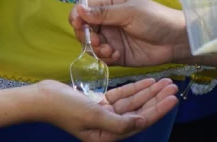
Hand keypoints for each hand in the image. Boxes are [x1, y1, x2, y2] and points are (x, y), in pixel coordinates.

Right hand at [39, 79, 177, 140]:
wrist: (42, 98)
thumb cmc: (66, 108)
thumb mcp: (94, 115)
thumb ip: (118, 122)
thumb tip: (141, 121)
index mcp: (108, 136)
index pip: (139, 122)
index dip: (157, 109)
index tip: (173, 98)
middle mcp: (108, 127)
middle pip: (139, 112)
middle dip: (157, 99)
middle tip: (173, 86)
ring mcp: (104, 115)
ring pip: (133, 102)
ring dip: (148, 91)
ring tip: (165, 81)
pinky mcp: (99, 104)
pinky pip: (122, 96)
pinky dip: (134, 88)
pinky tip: (148, 80)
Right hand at [70, 0, 188, 66]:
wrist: (175, 40)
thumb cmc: (155, 18)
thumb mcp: (130, 12)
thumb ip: (105, 13)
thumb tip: (80, 10)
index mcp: (110, 6)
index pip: (85, 9)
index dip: (77, 16)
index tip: (77, 24)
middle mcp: (108, 22)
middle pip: (84, 29)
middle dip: (85, 36)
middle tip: (96, 39)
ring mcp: (112, 39)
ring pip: (91, 45)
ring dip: (95, 48)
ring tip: (109, 49)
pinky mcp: (117, 55)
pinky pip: (102, 58)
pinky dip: (105, 57)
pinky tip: (116, 55)